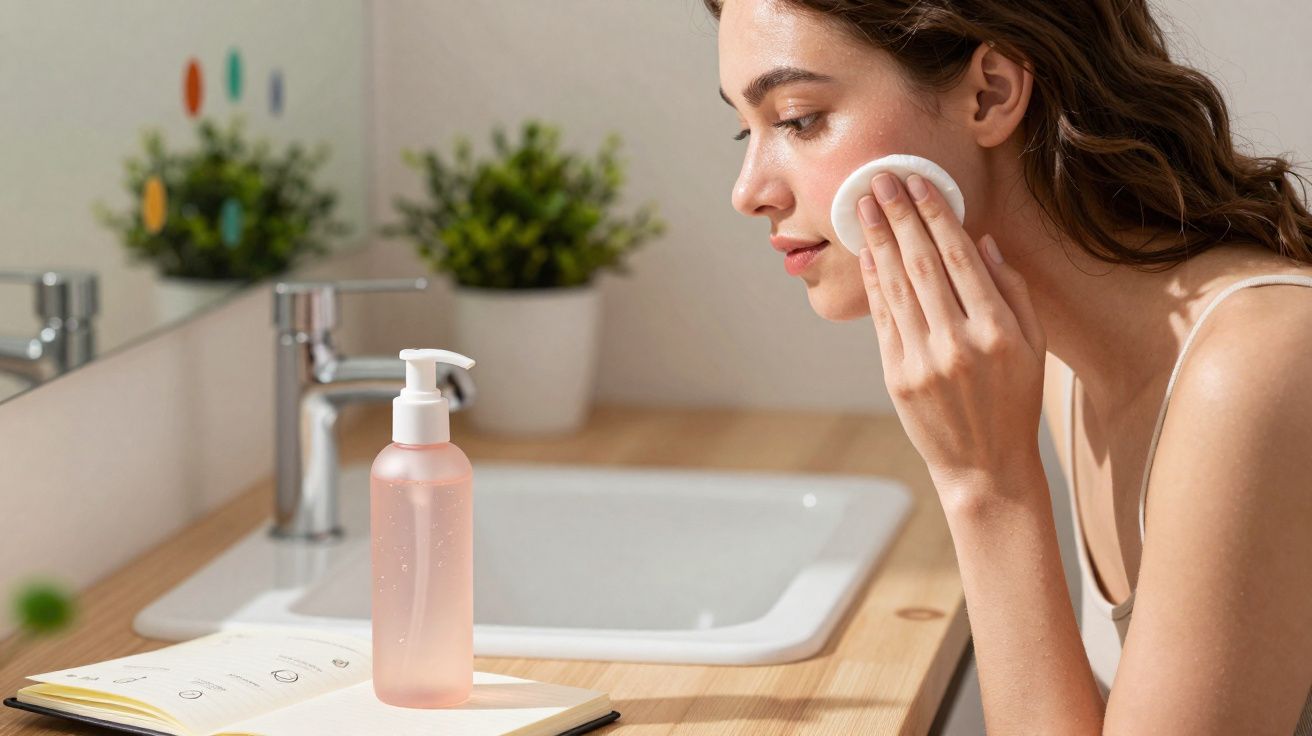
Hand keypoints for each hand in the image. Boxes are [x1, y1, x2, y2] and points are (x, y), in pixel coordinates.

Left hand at [856, 172, 1045, 503]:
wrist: (985, 465)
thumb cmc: (1014, 400)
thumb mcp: (1034, 346)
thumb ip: (1011, 290)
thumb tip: (980, 240)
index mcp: (999, 331)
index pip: (960, 258)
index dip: (935, 216)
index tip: (918, 183)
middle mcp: (959, 343)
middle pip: (922, 264)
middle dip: (899, 216)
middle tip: (881, 179)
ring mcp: (923, 361)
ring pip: (896, 287)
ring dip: (879, 241)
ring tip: (867, 206)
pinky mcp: (896, 376)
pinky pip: (882, 318)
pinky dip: (873, 282)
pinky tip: (867, 253)